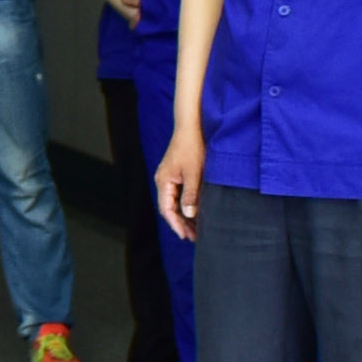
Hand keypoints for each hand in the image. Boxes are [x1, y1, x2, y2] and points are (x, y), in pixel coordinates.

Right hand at [155, 124, 203, 241]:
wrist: (192, 125)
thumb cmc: (193, 146)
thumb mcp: (194, 173)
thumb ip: (191, 195)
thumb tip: (188, 214)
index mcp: (163, 181)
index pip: (166, 209)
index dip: (176, 224)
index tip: (186, 236)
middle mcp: (164, 180)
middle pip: (170, 208)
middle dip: (181, 223)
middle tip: (194, 237)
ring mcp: (170, 176)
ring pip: (175, 202)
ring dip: (185, 215)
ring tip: (198, 228)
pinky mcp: (178, 173)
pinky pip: (180, 194)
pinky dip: (188, 204)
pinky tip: (198, 211)